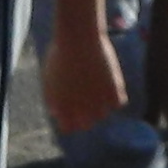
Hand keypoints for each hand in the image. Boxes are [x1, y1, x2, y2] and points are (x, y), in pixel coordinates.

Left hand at [40, 19, 126, 139]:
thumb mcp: (49, 78)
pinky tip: (110, 80)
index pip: (68, 128)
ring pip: (103, 114)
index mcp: (62, 110)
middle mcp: (80, 112)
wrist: (78, 39)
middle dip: (86, 112)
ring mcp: (98, 105)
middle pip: (86, 124)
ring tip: (96, 81)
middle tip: (87, 94)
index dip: (70, 117)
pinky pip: (119, 102)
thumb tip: (57, 113)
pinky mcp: (114, 94)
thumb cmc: (61, 54)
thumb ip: (53, 99)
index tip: (72, 106)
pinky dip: (116, 93)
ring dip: (101, 103)